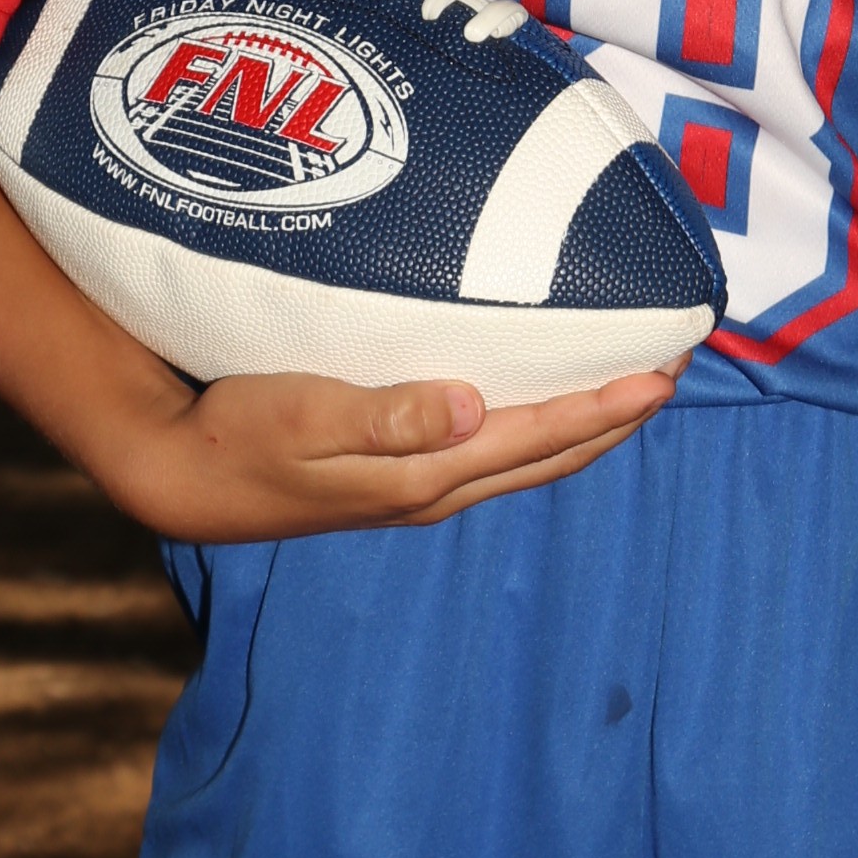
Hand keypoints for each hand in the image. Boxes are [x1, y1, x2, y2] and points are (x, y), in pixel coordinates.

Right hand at [123, 357, 680, 545]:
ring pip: (526, 459)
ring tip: (630, 386)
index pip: (537, 437)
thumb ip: (386, 413)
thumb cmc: (238, 429)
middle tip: (674, 367)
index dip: (603, 408)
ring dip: (585, 425)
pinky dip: (538, 428)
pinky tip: (543, 402)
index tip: (661, 374)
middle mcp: (434, 489)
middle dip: (615, 416)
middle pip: (549, 455)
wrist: (183, 476)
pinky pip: (493, 454)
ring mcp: (417, 489)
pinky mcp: (397, 478)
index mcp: (424, 476)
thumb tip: (469, 406)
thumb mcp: (304, 412)